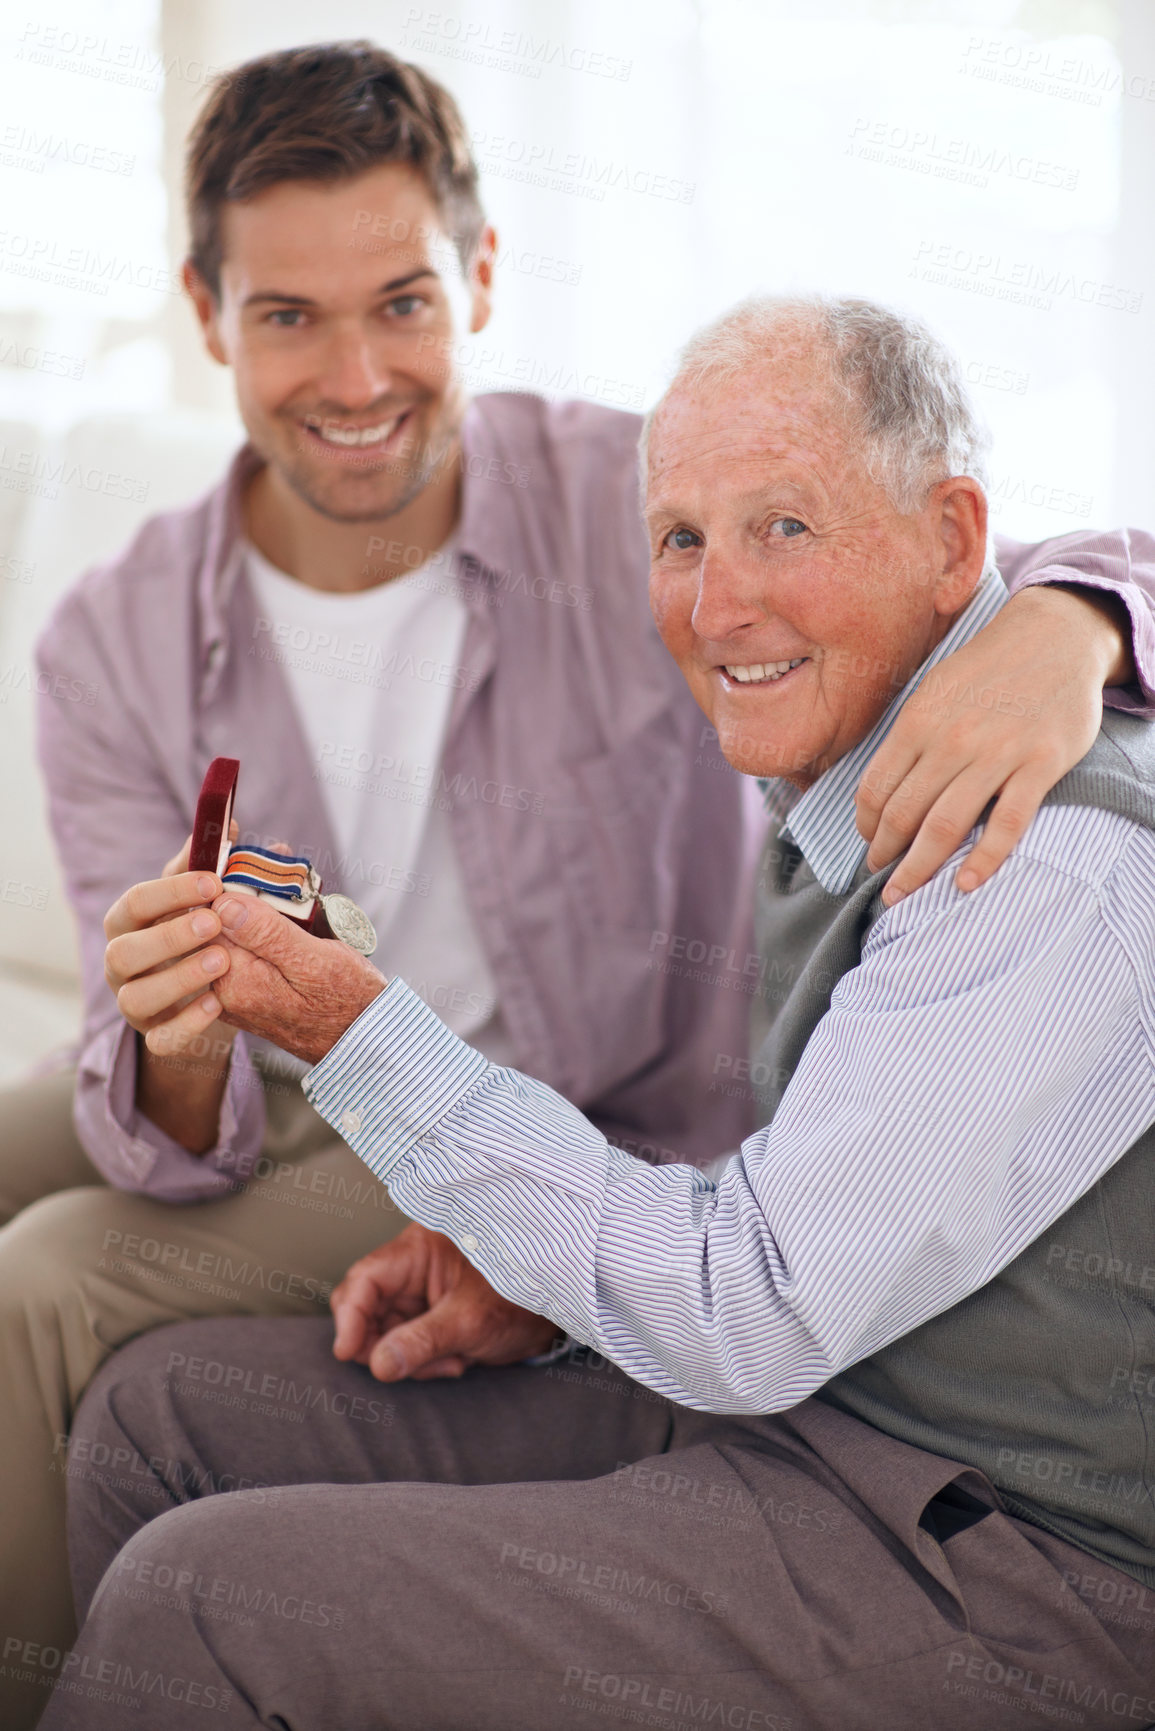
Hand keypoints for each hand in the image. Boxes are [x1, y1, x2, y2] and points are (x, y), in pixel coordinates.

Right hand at [104, 825, 235, 1057]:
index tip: (214, 881)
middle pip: (126, 950)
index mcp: (130, 922)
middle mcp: (121, 962)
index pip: (136, 901)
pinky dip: (186, 1024)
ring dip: (179, 977)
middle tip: (214, 922)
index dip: (172, 891)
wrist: (212, 998)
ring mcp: (132, 1002)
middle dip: (170, 935)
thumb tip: (231, 824)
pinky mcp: (153, 1037)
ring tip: (222, 961)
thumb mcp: (206, 899)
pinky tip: (217, 1004)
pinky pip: (160, 1039)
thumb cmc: (204, 934)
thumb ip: (214, 864)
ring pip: (136, 996)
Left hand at [210, 892, 386, 1063]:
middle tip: (292, 918)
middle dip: (250, 912)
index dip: (242, 898)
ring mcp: (235, 998)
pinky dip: (265, 945)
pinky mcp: (248, 997)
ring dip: (261, 927)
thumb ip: (266, 932)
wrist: (364, 1037)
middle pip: (220, 930)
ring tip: (297, 933)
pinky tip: (292, 948)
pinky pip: (246, 957)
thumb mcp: (313, 959)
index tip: (274, 899)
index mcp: (236, 982)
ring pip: (235, 942)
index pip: (213, 920)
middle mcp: (226, 994)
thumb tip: (222, 904)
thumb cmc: (347, 999)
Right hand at [331, 1224, 558, 1380]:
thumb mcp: (472, 1320)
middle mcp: (413, 1268)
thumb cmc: (523, 1299)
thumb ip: (424, 1341)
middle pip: (366, 1307)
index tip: (348, 1351)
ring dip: (406, 1358)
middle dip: (381, 1343)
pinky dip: (421, 1363)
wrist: (557, 1316)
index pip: (367, 1277)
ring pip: (381, 1333)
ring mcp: (419, 1295)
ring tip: (450, 1362)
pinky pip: (402, 1347)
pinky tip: (453, 1363)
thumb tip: (378, 1365)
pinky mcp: (427, 1319)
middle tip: (406, 1366)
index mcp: (420, 1249)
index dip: (351, 1314)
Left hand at [855, 584, 1126, 904]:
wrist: (1056, 634)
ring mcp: (997, 753)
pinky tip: (966, 884)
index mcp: (918, 720)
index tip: (869, 844)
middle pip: (905, 814)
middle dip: (886, 855)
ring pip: (947, 825)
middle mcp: (951, 740)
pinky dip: (985, 859)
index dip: (867, 826)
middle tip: (881, 879)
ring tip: (906, 893)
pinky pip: (1008, 823)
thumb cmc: (988, 666)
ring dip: (920, 868)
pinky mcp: (1040, 764)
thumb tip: (883, 786)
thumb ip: (909, 735)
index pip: (876, 788)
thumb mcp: (934, 688)